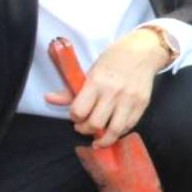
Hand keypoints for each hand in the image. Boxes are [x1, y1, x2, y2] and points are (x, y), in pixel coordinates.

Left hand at [45, 28, 170, 146]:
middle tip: (84, 127)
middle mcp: (113, 93)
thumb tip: (49, 98)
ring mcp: (129, 100)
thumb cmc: (114, 59)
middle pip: (95, 124)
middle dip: (85, 130)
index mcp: (96, 82)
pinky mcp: (142, 105)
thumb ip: (72, 89)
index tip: (75, 115)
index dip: (74, 117)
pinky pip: (129, 126)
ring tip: (98, 140)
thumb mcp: (90, 70)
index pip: (79, 111)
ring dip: (103, 139)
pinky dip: (119, 132)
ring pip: (114, 131)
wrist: (142, 52)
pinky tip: (113, 130)